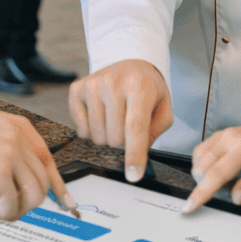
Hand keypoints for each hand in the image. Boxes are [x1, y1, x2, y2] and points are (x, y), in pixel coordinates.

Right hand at [0, 106, 75, 220]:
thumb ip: (10, 166)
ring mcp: (9, 154)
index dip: (57, 187)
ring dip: (8, 209)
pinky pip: (9, 208)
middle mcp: (15, 139)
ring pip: (31, 200)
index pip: (47, 162)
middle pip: (42, 187)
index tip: (67, 203)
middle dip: (22, 204)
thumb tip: (31, 192)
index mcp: (14, 131)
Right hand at [68, 59, 171, 181]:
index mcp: (140, 86)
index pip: (135, 127)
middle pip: (114, 137)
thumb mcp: (163, 109)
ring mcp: (92, 84)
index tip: (133, 176)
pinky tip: (101, 115)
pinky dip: (91, 131)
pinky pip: (81, 129)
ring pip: (97, 136)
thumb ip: (154, 133)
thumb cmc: (148, 91)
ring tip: (115, 119)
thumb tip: (135, 157)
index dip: (134, 155)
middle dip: (124, 142)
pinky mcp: (77, 89)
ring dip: (108, 137)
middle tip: (129, 125)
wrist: (131, 65)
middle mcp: (113, 82)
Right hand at [182, 109, 240, 212]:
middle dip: (206, 186)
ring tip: (227, 179)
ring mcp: (222, 134)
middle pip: (202, 168)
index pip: (217, 174)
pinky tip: (219, 170)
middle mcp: (230, 139)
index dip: (201, 192)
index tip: (190, 206)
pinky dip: (203, 165)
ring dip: (204, 176)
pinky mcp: (218, 134)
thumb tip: (235, 198)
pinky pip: (200, 152)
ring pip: (198, 160)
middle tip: (228, 190)